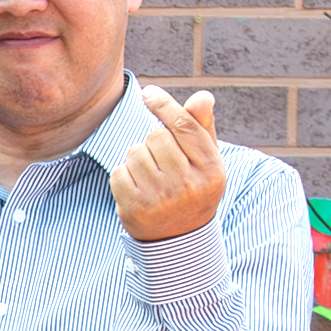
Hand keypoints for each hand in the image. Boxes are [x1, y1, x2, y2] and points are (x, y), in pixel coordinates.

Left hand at [112, 85, 227, 244]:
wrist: (179, 238)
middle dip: (154, 140)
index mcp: (211, 170)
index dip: (164, 105)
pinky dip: (124, 174)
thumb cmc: (193, 188)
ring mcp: (160, 198)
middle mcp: (188, 185)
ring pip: (135, 151)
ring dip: (138, 156)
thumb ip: (202, 127)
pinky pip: (119, 171)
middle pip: (156, 136)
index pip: (184, 126)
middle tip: (161, 159)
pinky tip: (138, 187)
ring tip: (151, 174)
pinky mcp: (135, 208)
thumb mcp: (206, 160)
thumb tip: (202, 96)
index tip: (149, 92)